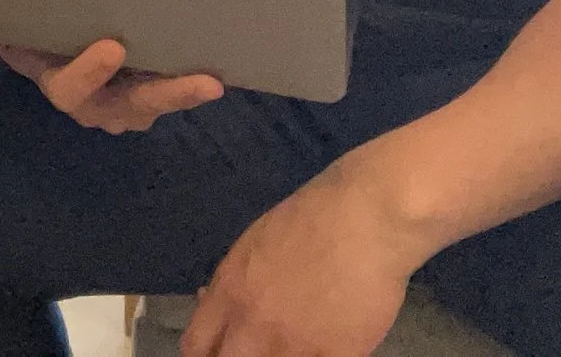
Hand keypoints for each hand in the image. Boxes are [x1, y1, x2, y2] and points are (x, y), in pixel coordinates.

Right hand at [0, 35, 221, 133]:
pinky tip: (223, 60)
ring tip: (216, 80)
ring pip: (159, 101)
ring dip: (186, 93)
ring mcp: (131, 99)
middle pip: (132, 106)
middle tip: (202, 81)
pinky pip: (175, 88)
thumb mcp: (6, 30)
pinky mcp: (155, 86)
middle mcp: (100, 102)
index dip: (90, 72)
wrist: (56, 32)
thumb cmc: (33, 29)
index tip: (113, 45)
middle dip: (166, 95)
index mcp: (61, 84)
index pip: (72, 88)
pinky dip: (193, 78)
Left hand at [181, 167, 428, 356]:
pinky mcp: (336, 355)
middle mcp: (254, 323)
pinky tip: (326, 345)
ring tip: (294, 344)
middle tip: (256, 350)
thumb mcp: (253, 244)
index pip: (196, 346)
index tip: (219, 353)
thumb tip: (206, 301)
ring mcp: (295, 344)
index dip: (206, 356)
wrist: (365, 217)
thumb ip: (231, 283)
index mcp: (229, 291)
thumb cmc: (310, 219)